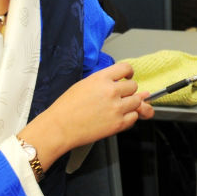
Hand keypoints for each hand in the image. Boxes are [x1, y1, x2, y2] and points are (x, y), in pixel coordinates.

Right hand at [19, 62, 153, 171]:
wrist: (59, 127)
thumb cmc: (66, 107)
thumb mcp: (84, 85)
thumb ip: (105, 82)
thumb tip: (125, 81)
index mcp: (101, 78)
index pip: (126, 68)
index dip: (128, 73)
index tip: (127, 77)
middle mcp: (111, 91)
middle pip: (133, 86)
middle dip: (127, 91)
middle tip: (117, 97)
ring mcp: (116, 108)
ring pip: (137, 101)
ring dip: (129, 104)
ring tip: (115, 108)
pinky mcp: (118, 123)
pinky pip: (134, 117)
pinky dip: (128, 117)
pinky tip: (116, 117)